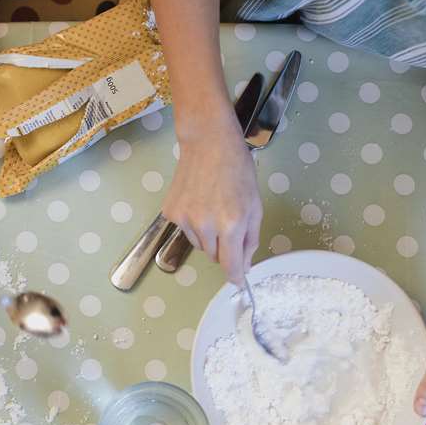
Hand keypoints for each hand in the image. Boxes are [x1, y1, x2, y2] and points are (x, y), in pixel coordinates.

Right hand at [162, 120, 261, 284]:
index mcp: (231, 225)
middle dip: (224, 247)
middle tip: (229, 222)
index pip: (230, 266)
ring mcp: (184, 220)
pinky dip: (193, 224)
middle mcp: (205, 226)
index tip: (238, 281)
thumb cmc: (237, 170)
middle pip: (214, 256)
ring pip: (199, 245)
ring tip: (212, 207)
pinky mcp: (170, 213)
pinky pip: (185, 231)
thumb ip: (250, 240)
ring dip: (208, 235)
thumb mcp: (254, 205)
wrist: (208, 142)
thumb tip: (243, 266)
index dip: (235, 277)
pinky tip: (198, 201)